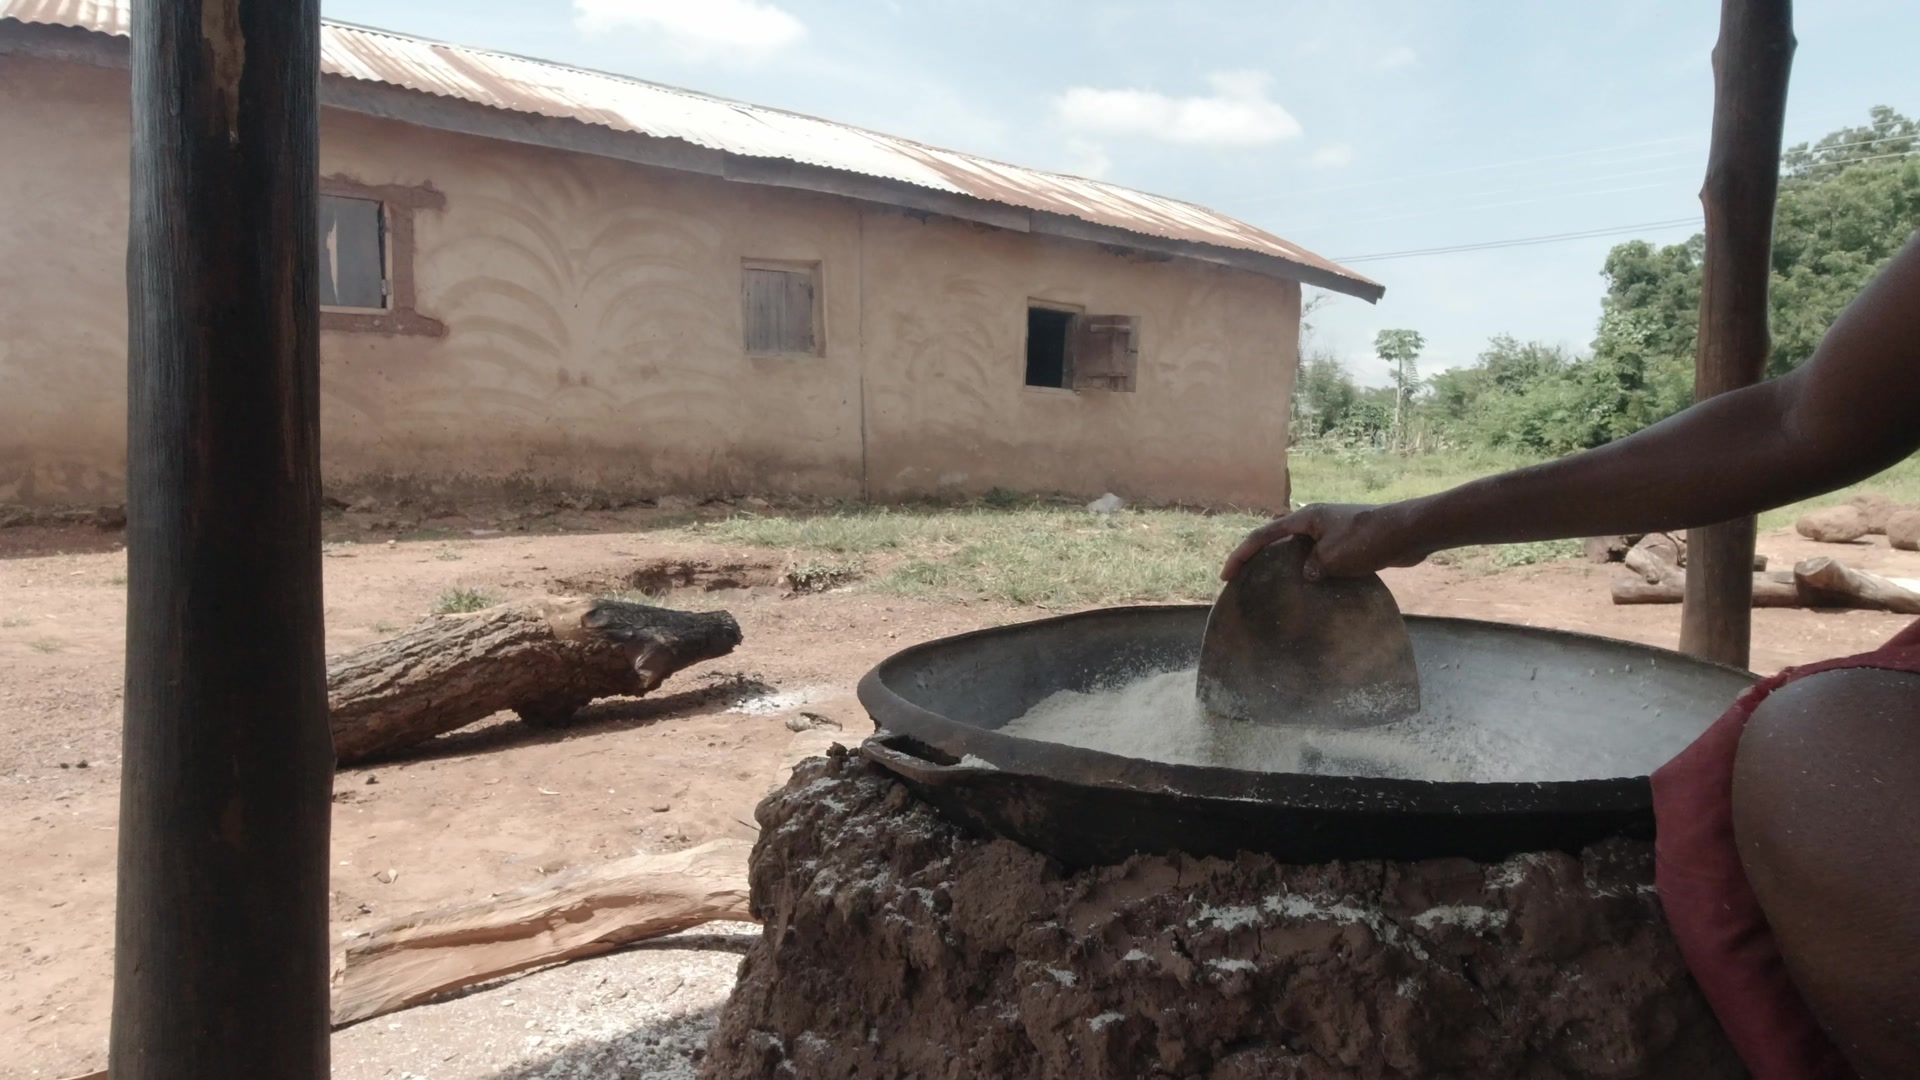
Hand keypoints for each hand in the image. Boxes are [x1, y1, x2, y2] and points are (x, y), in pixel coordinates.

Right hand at [1220, 502, 1430, 581]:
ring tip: (1276, 588)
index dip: (1241, 555)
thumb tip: (1307, 576)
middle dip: (1260, 558)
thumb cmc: (1367, 540)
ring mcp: (1333, 531)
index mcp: (1305, 518)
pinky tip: (1314, 590)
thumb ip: (1312, 569)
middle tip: (1246, 579)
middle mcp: (1316, 521)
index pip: (1263, 536)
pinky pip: (1322, 558)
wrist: (1408, 533)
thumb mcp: (1331, 559)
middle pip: (1279, 540)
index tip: (1226, 575)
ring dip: (1288, 567)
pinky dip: (1312, 572)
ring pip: (1301, 550)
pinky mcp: (1349, 543)